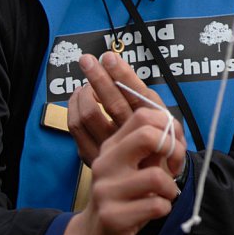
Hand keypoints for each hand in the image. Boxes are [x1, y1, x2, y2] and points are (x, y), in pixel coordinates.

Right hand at [55, 107, 181, 234]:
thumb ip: (153, 148)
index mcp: (112, 147)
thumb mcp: (136, 167)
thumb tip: (175, 131)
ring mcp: (106, 191)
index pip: (143, 116)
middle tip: (174, 168)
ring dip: (170, 188)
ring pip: (156, 176)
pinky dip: (164, 208)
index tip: (172, 149)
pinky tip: (154, 211)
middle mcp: (106, 164)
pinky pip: (155, 205)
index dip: (168, 128)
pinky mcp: (112, 218)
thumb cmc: (125, 198)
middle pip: (147, 136)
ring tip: (164, 196)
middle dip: (174, 150)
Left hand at [68, 52, 185, 177]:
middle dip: (98, 78)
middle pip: (110, 102)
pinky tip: (78, 98)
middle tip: (87, 60)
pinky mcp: (91, 154)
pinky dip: (74, 108)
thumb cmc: (157, 139)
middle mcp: (130, 134)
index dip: (122, 75)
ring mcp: (109, 146)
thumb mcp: (159, 116)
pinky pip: (75, 128)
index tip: (110, 58)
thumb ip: (141, 95)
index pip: (135, 95)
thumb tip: (117, 66)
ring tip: (85, 82)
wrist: (154, 176)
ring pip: (88, 115)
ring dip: (83, 93)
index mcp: (150, 122)